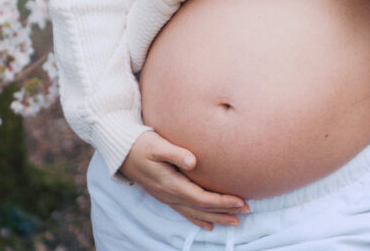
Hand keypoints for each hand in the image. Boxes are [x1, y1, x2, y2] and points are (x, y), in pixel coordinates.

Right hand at [119, 130, 249, 229]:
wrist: (122, 152)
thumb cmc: (141, 144)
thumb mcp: (157, 144)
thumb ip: (175, 153)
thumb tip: (194, 162)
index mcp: (171, 184)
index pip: (202, 198)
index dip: (222, 202)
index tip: (240, 201)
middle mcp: (170, 195)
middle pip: (202, 209)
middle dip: (225, 211)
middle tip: (247, 211)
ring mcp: (167, 197)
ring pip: (195, 213)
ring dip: (216, 217)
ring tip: (235, 221)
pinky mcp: (165, 195)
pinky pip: (185, 212)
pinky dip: (198, 219)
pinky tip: (208, 225)